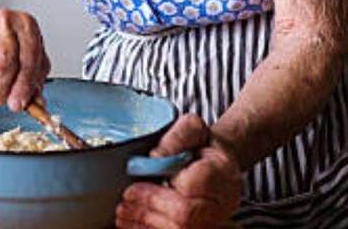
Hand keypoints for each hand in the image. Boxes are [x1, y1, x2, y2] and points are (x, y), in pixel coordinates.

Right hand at [0, 8, 50, 111]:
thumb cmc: (7, 39)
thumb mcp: (27, 53)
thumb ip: (34, 79)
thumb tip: (38, 104)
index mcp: (26, 26)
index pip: (29, 60)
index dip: (24, 87)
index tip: (19, 104)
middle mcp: (4, 22)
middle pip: (4, 64)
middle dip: (2, 89)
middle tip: (0, 98)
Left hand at [116, 114, 241, 228]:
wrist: (219, 163)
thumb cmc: (203, 146)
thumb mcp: (191, 128)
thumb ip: (176, 137)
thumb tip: (156, 156)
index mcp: (221, 172)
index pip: (189, 189)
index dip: (155, 194)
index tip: (132, 189)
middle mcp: (223, 201)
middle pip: (184, 217)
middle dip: (148, 211)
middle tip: (125, 203)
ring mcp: (214, 219)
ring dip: (146, 224)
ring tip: (124, 213)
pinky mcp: (202, 226)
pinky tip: (133, 224)